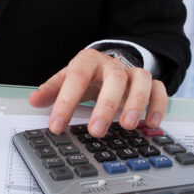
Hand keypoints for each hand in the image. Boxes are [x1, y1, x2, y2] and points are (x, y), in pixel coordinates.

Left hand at [28, 48, 167, 136]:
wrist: (107, 65)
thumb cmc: (85, 76)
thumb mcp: (66, 79)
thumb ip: (51, 90)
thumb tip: (34, 101)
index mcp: (88, 62)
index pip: (75, 79)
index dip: (65, 103)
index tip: (56, 126)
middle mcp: (112, 65)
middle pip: (114, 79)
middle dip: (106, 106)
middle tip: (96, 131)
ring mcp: (132, 73)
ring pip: (141, 80)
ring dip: (136, 103)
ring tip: (127, 126)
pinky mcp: (149, 83)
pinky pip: (159, 89)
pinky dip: (158, 105)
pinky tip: (152, 124)